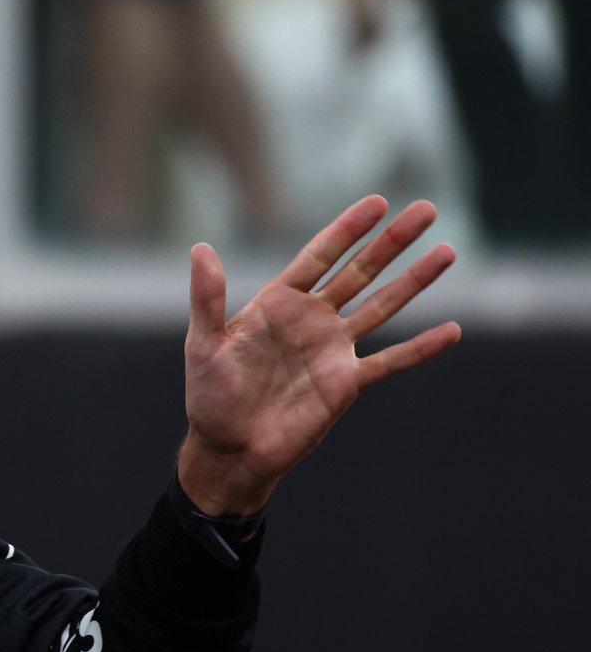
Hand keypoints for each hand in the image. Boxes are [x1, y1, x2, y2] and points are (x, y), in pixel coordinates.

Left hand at [178, 196, 460, 515]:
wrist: (229, 449)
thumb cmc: (209, 395)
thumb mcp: (203, 342)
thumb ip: (207, 297)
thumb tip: (199, 248)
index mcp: (278, 303)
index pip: (320, 256)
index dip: (348, 229)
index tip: (378, 202)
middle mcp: (311, 319)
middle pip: (360, 272)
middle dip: (392, 241)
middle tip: (427, 209)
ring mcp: (332, 350)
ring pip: (382, 306)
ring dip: (415, 281)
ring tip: (447, 252)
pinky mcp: (346, 384)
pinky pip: (390, 361)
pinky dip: (420, 348)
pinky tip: (451, 330)